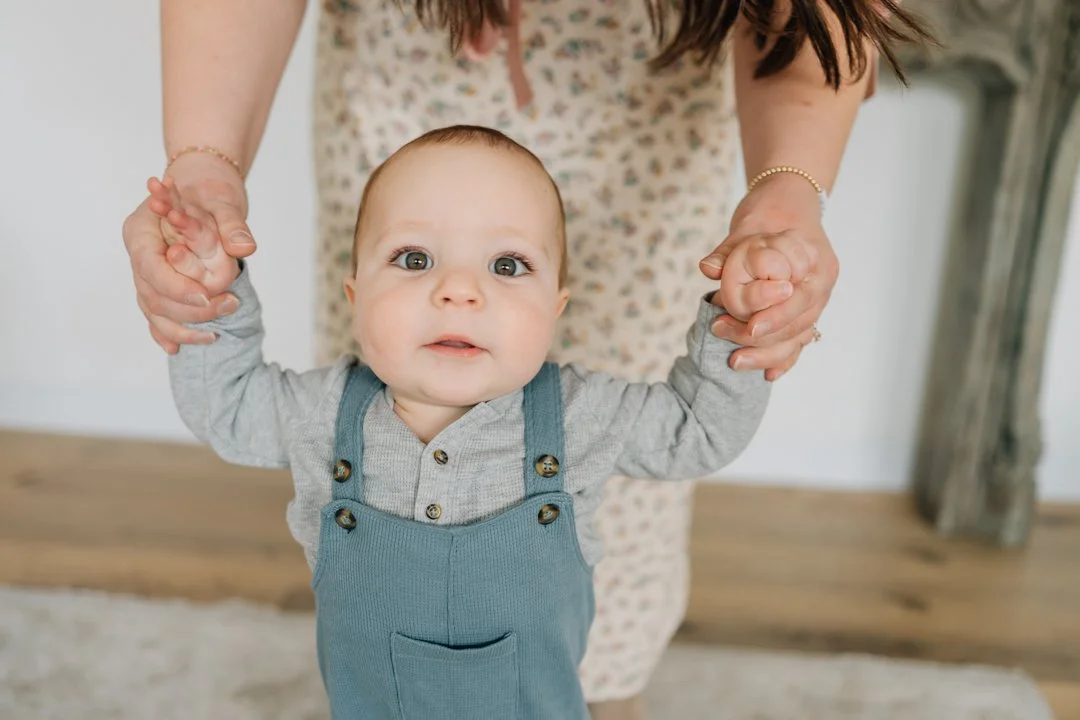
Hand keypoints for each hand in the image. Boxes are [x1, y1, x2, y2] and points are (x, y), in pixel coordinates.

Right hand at [123, 151, 253, 353]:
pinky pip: (155, 313)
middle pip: (150, 293)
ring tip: (214, 335)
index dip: (176, 287)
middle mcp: (138, 253)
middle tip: (229, 306)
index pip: (149, 267)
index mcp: (141, 230)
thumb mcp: (221, 198)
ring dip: (180, 327)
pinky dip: (165, 332)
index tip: (206, 298)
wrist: (201, 183)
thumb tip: (245, 247)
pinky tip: (178, 349)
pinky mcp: (156, 283)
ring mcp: (144, 271)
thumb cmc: (207, 187)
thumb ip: (231, 222)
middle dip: (187, 309)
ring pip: (152, 309)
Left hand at [700, 173, 839, 380]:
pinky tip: (767, 374)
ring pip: (799, 336)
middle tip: (732, 355)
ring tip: (736, 363)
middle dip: (765, 343)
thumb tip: (707, 268)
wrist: (786, 204)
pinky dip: (784, 357)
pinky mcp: (807, 309)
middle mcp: (821, 283)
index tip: (750, 329)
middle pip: (800, 324)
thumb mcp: (747, 227)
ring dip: (768, 355)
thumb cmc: (769, 214)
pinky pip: (798, 338)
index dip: (776, 317)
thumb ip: (727, 251)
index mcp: (815, 261)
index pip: (800, 298)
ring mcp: (818, 298)